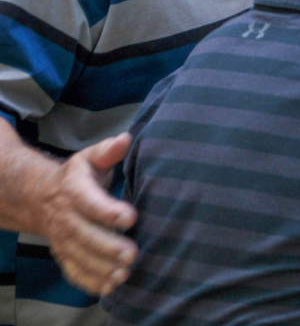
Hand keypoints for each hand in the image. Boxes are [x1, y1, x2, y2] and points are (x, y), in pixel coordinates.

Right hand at [34, 134, 138, 294]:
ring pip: (80, 256)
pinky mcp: (65, 254)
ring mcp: (63, 238)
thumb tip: (125, 139)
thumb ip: (107, 151)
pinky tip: (110, 287)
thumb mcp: (89, 158)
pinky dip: (90, 281)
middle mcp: (66, 217)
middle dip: (107, 246)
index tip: (130, 217)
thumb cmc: (78, 176)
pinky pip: (74, 270)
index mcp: (74, 190)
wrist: (41, 198)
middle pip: (84, 234)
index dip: (107, 211)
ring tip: (125, 273)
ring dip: (101, 268)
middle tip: (131, 254)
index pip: (89, 202)